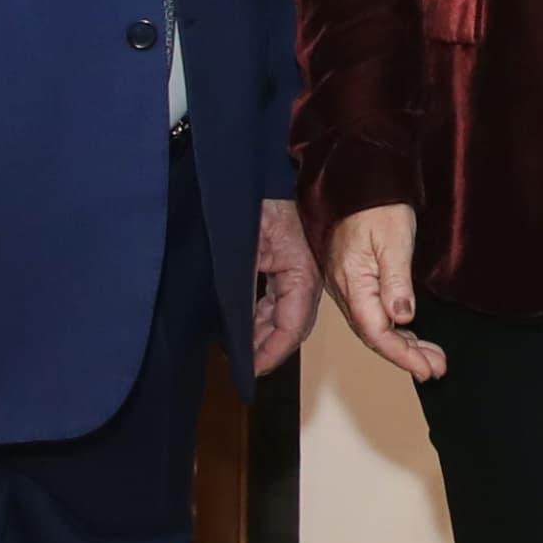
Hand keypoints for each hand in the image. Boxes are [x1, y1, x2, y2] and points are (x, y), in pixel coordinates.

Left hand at [250, 196, 318, 377]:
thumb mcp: (247, 244)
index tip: (253, 369)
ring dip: (264, 336)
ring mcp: (297, 272)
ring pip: (284, 316)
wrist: (261, 173)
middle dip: (268, 349)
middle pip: (292, 326)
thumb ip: (245, 287)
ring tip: (241, 352)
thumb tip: (238, 325)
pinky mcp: (286, 266)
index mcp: (302, 273)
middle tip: (243, 368)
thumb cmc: (260, 198)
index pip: (293, 325)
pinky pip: (278, 301)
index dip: (274, 352)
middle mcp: (305, 277)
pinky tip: (246, 329)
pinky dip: (263, 319)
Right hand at [323, 203, 447, 381]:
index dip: (402, 354)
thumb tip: (402, 318)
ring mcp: (349, 286)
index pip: (376, 331)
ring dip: (403, 346)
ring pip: (375, 327)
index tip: (426, 368)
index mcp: (352, 281)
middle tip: (436, 368)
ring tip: (432, 359)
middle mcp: (346, 289)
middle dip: (406, 356)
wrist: (361, 182)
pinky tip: (411, 337)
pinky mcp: (356, 281)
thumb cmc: (377, 206)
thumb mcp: (394, 240)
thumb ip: (396, 281)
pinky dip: (394, 330)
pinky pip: (373, 315)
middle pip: (375, 335)